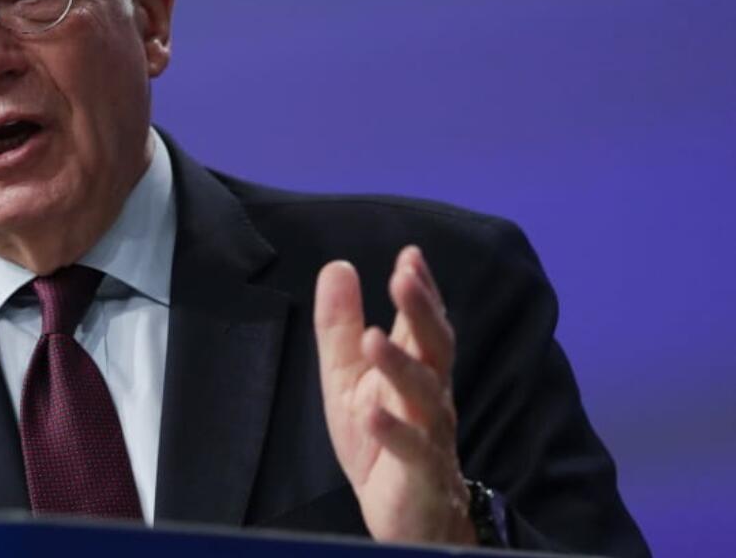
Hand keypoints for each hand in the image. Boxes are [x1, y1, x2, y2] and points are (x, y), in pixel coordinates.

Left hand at [313, 246, 474, 544]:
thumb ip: (341, 324)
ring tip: (373, 337)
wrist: (408, 515)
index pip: (423, 322)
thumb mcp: (348, 375)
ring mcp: (430, 433)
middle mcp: (431, 394)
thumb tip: (338, 266)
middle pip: (432, 346)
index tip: (410, 254)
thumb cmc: (381, 439)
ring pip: (422, 393)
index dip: (420, 289)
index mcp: (416, 368)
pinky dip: (392, 429)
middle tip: (404, 277)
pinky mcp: (420, 472)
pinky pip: (410, 449)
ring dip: (398, 364)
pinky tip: (372, 411)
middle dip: (420, 311)